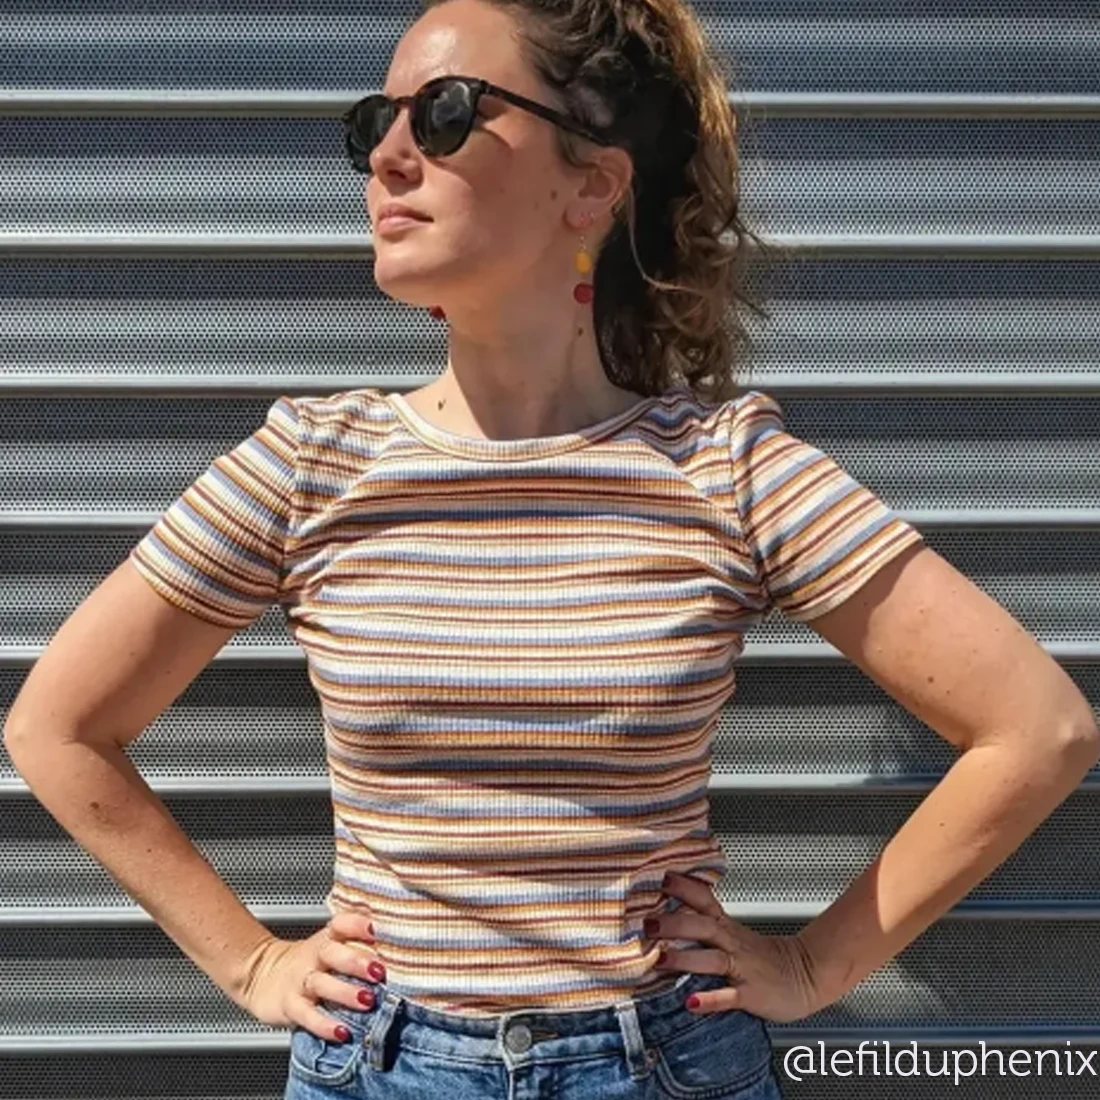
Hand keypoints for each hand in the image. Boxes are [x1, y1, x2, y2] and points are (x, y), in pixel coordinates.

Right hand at [238, 912, 383, 1039]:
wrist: (262, 975)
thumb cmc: (310, 961)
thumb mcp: (329, 944)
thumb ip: (358, 941)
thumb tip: (397, 936)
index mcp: (327, 938)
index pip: (340, 923)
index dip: (357, 924)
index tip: (376, 928)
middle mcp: (314, 957)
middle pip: (332, 953)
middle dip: (356, 961)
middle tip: (379, 970)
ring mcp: (301, 981)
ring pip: (321, 984)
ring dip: (345, 993)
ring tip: (367, 1000)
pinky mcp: (290, 1006)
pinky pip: (306, 1016)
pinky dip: (323, 1025)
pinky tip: (340, 1032)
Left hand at [645, 871, 823, 1023]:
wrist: (807, 974)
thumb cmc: (765, 957)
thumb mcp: (735, 933)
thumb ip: (706, 925)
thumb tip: (667, 916)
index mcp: (727, 927)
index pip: (705, 900)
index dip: (684, 888)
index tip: (662, 878)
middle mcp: (732, 944)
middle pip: (703, 927)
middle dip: (675, 924)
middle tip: (649, 923)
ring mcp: (742, 969)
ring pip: (713, 959)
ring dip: (685, 959)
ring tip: (661, 960)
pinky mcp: (750, 994)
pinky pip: (729, 997)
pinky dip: (710, 999)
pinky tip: (692, 1002)